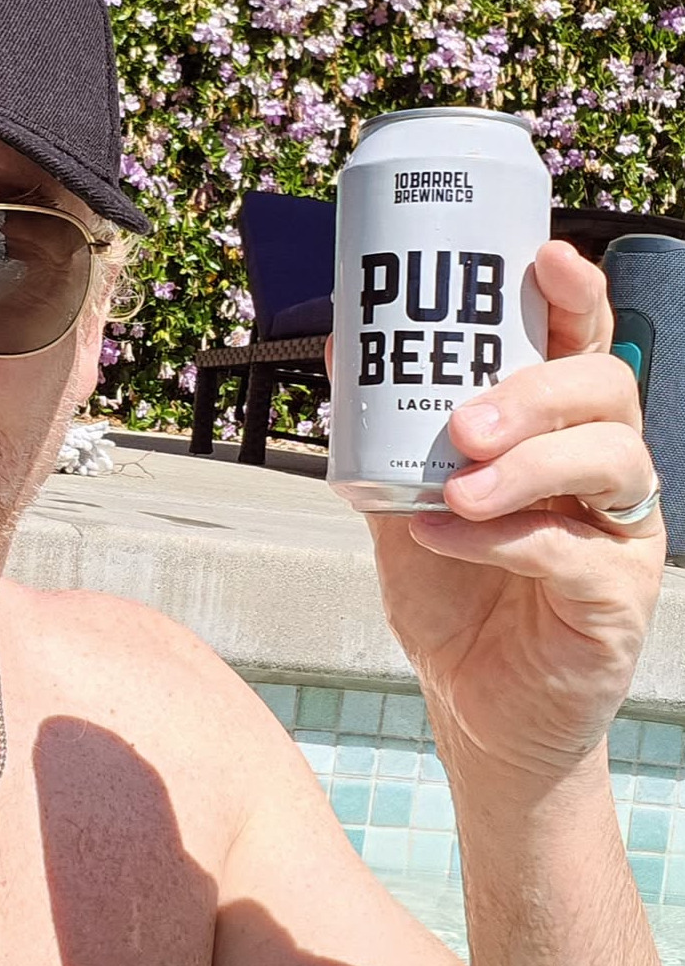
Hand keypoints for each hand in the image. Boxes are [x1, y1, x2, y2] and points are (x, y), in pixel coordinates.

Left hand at [362, 240, 663, 782]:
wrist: (472, 709)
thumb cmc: (453, 596)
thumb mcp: (404, 503)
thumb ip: (382, 435)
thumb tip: (344, 343)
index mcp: (559, 429)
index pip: (583, 342)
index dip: (575, 292)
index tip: (542, 256)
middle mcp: (604, 467)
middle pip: (607, 388)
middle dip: (536, 390)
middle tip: (463, 421)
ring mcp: (621, 531)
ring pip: (609, 459)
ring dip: (527, 464)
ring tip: (456, 485)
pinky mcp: (617, 597)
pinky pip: (575, 551)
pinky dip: (503, 538)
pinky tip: (444, 536)